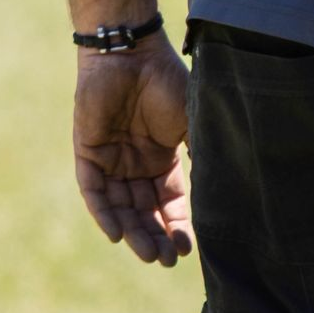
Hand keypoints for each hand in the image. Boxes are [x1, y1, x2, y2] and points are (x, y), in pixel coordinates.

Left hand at [72, 33, 192, 265]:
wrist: (132, 51)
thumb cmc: (167, 81)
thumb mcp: (192, 122)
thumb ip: (202, 154)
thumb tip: (225, 191)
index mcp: (162, 160)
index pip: (170, 203)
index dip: (178, 226)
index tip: (186, 250)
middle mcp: (136, 165)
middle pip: (144, 212)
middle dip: (155, 237)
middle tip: (164, 260)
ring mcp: (111, 160)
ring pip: (120, 207)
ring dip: (133, 232)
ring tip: (146, 253)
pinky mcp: (88, 152)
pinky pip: (94, 190)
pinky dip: (104, 213)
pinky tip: (116, 234)